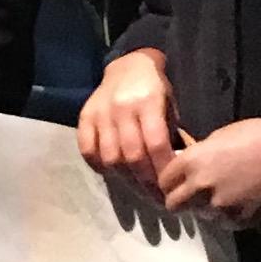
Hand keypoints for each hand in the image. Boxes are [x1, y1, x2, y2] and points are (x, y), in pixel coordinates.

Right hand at [77, 48, 178, 190]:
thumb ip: (170, 135)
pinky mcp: (84, 117)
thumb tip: (176, 171)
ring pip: (110, 157)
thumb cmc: (155, 89)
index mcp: (148, 102)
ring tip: (138, 188)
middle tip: (156, 196)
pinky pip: (87, 150)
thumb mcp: (169, 105)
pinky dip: (99, 167)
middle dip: (146, 182)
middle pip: (132, 156)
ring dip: (125, 179)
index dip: (163, 169)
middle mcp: (121, 108)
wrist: (128, 65)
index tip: (171, 186)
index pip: (156, 144)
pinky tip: (114, 172)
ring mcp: (100, 113)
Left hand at [162, 116, 260, 223]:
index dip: (168, 182)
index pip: (163, 182)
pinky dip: (226, 214)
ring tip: (224, 192)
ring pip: (199, 214)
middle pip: (173, 205)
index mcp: (192, 162)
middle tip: (193, 194)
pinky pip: (222, 222)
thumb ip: (197, 156)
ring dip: (205, 207)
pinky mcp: (236, 221)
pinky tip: (240, 198)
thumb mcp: (219, 137)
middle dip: (180, 200)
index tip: (176, 182)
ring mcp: (218, 207)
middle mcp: (199, 187)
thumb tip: (186, 166)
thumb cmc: (259, 137)